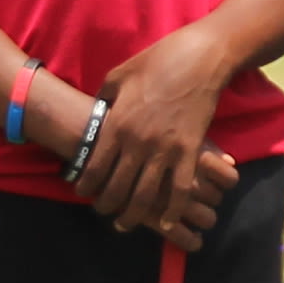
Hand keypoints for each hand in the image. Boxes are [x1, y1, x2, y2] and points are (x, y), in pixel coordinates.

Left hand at [75, 27, 235, 237]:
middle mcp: (138, 142)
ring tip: (126, 224)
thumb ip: (105, 99)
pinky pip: (180, 188)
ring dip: (134, 215)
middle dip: (107, 206)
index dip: (87, 186)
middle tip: (104, 212)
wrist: (199, 58)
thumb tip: (98, 114)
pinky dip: (172, 209)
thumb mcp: (119, 76)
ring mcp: (165, 149)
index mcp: (118, 124)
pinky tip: (166, 222)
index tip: (84, 193)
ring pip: (145, 195)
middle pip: (118, 187)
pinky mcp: (190, 150)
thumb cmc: (157, 61)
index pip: (95, 167)